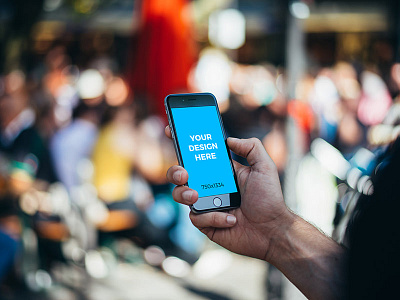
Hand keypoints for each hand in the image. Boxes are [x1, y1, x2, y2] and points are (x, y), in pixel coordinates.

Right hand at [165, 126, 293, 260]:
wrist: (272, 230)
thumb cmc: (269, 199)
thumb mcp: (264, 167)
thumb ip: (251, 147)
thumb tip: (229, 139)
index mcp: (220, 171)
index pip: (197, 155)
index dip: (182, 143)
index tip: (171, 131)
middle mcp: (209, 186)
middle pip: (180, 174)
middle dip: (175, 171)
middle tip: (184, 174)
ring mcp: (205, 205)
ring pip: (180, 195)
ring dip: (184, 194)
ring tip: (197, 196)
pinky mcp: (206, 223)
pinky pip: (196, 217)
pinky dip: (212, 217)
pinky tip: (230, 218)